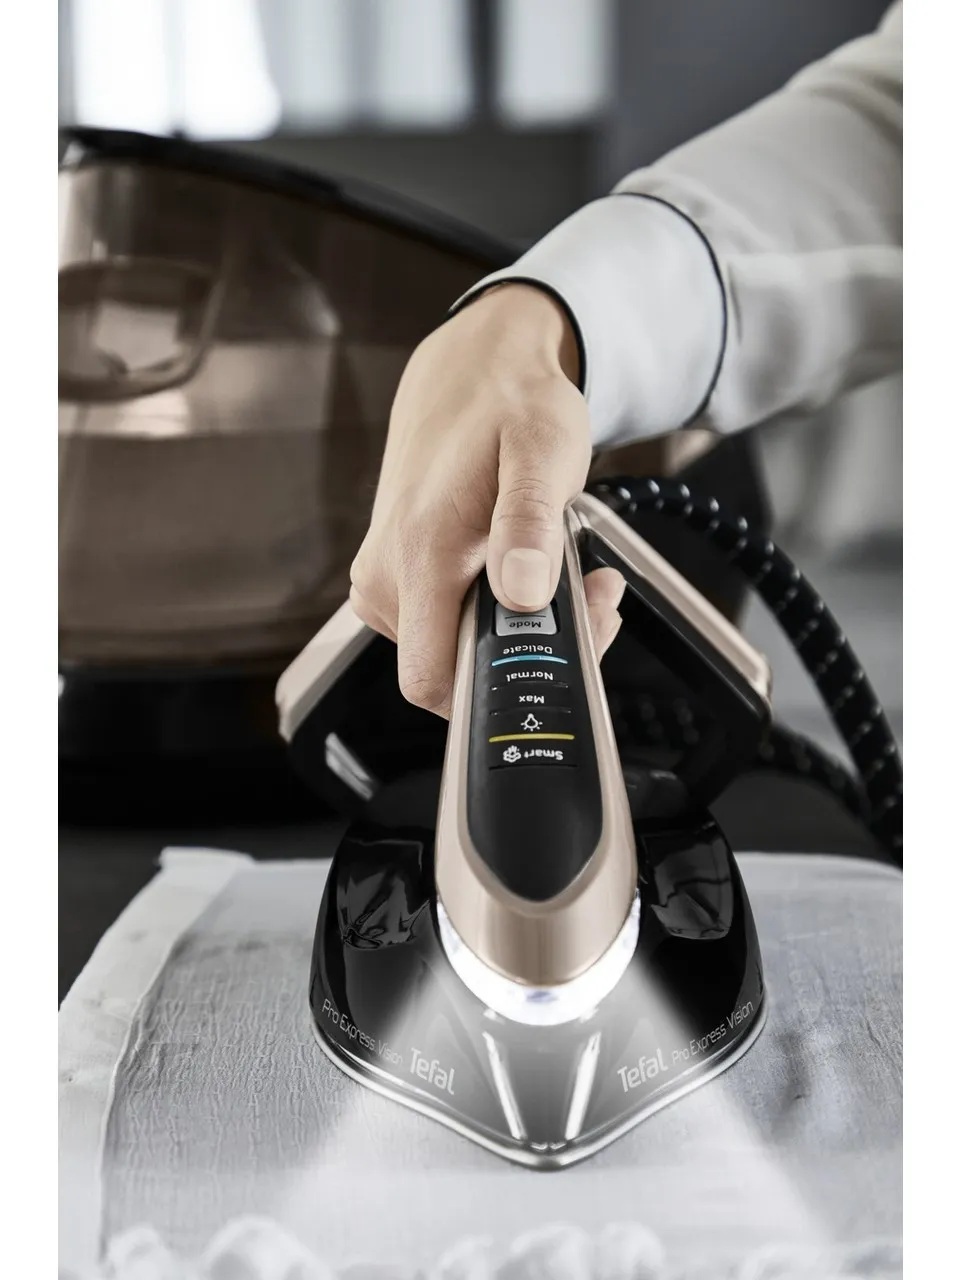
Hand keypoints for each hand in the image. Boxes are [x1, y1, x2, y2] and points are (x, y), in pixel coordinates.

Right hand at [349, 283, 625, 715]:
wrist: (472, 369)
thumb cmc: (509, 404)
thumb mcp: (542, 453)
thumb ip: (528, 527)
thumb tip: (521, 597)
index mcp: (419, 554)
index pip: (436, 684)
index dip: (505, 686)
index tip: (569, 636)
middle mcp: (387, 576)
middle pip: (454, 674)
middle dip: (531, 653)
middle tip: (588, 593)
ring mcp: (384, 580)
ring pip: (453, 653)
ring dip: (520, 631)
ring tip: (562, 568)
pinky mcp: (393, 577)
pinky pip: (443, 625)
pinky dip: (493, 612)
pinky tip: (524, 566)